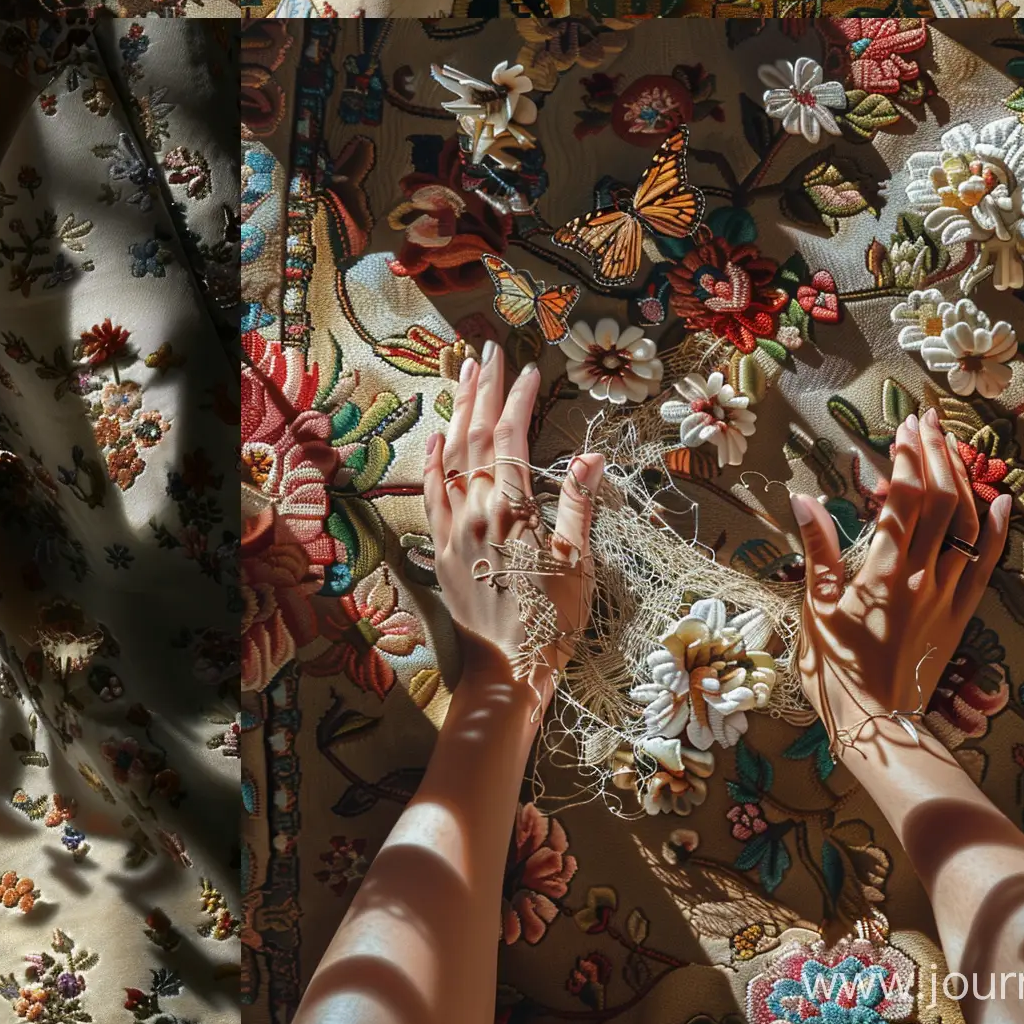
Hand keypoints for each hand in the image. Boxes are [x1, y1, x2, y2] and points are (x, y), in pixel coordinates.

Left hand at [423, 340, 604, 711]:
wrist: (506, 672)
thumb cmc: (551, 622)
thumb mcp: (577, 565)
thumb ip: (580, 506)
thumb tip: (593, 457)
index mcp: (512, 510)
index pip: (511, 438)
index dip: (519, 400)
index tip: (531, 369)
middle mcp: (474, 510)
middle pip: (474, 435)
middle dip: (484, 389)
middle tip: (489, 351)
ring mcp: (451, 527)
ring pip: (450, 455)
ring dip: (457, 411)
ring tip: (464, 374)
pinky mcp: (438, 548)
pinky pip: (430, 492)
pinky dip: (433, 459)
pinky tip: (437, 435)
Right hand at [790, 407, 1010, 744]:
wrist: (879, 723)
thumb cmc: (837, 667)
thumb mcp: (817, 607)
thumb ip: (818, 551)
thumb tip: (805, 500)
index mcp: (883, 573)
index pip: (904, 502)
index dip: (906, 462)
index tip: (902, 430)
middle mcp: (923, 577)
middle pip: (939, 504)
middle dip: (934, 456)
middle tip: (926, 421)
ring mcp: (947, 595)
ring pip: (965, 526)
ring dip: (960, 480)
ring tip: (952, 444)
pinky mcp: (960, 613)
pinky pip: (984, 564)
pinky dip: (996, 530)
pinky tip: (1000, 500)